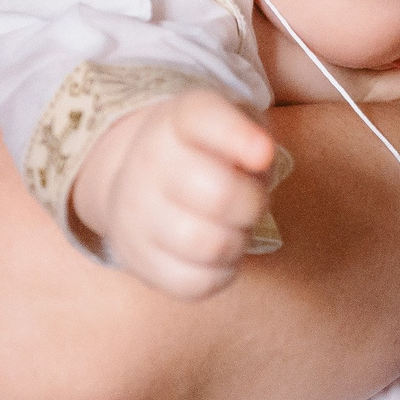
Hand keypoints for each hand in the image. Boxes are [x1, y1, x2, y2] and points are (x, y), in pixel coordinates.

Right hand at [71, 88, 278, 299]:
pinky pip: (195, 282)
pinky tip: (217, 251)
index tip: (264, 153)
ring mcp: (136, 215)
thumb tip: (261, 155)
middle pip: (218, 193)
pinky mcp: (139, 261)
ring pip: (208, 244)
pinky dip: (221, 272)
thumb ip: (252, 131)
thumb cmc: (209, 152)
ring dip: (237, 239)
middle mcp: (147, 162)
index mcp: (177, 120)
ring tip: (232, 225)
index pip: (202, 117)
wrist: (141, 180)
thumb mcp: (234, 122)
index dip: (238, 136)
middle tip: (251, 199)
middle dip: (252, 202)